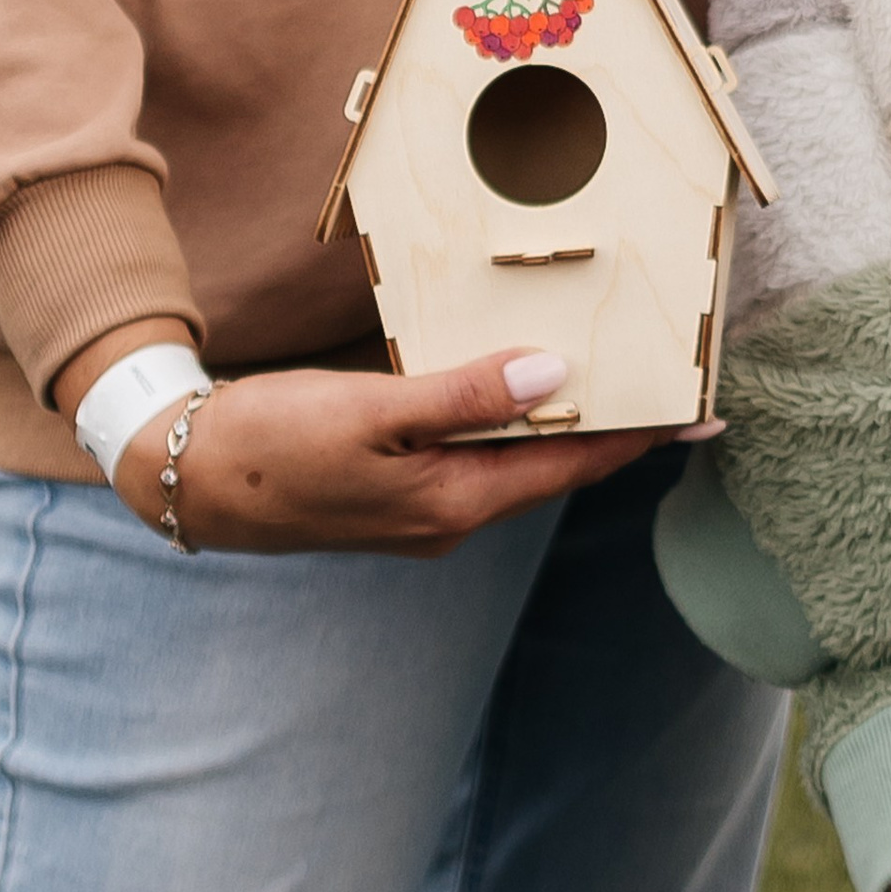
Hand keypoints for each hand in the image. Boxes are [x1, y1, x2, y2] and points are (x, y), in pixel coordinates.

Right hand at [57, 324, 662, 556]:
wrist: (188, 479)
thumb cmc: (275, 440)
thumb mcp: (370, 413)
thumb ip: (462, 396)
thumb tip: (554, 374)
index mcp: (452, 501)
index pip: (571, 464)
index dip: (639, 438)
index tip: (701, 416)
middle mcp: (449, 516)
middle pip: (553, 466)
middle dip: (615, 428)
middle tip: (673, 386)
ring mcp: (422, 510)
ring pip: (516, 461)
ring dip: (565, 424)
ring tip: (617, 382)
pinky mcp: (396, 492)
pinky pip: (477, 456)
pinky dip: (512, 423)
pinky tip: (521, 391)